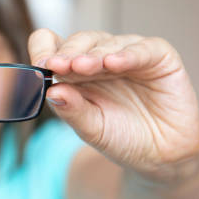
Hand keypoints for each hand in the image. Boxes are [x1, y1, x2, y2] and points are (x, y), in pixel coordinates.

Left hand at [28, 29, 198, 180]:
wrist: (160, 156)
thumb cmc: (121, 138)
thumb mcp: (91, 128)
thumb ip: (71, 110)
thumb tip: (50, 90)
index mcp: (75, 71)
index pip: (52, 45)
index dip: (43, 49)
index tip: (39, 66)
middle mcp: (99, 57)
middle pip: (78, 41)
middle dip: (67, 53)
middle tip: (57, 65)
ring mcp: (128, 54)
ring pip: (106, 43)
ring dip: (93, 54)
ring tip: (82, 66)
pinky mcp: (159, 57)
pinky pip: (143, 49)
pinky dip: (128, 54)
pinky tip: (114, 63)